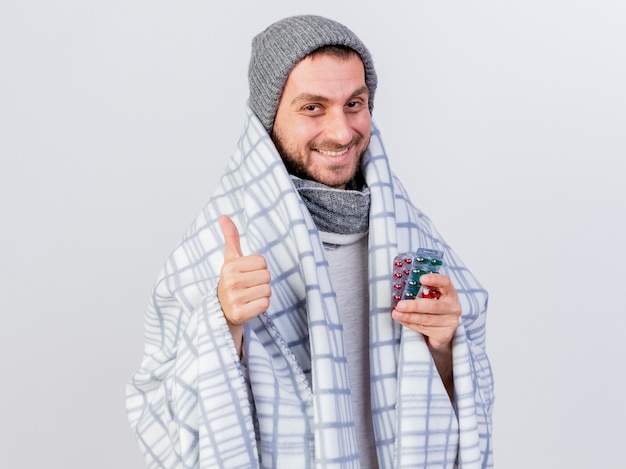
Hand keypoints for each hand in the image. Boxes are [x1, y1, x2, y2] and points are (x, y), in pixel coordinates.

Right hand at [217, 215, 271, 354]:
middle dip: (261, 281)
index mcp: (230, 267)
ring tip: (249, 296)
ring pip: (267, 290)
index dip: (258, 268)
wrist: (222, 310)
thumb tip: (223, 216)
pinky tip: (250, 305)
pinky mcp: (241, 313)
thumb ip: (231, 238)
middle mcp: (230, 282)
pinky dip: (261, 305)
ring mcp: (235, 298)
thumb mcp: (230, 260)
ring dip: (262, 294)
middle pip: (267, 276)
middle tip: (249, 286)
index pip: (262, 262)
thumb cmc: (231, 281)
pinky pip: (265, 304)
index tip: (247, 274)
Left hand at [392, 273, 460, 349]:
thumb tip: (401, 288)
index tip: (421, 279)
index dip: (435, 280)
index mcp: (450, 293)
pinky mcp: (445, 334)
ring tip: (396, 314)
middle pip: (433, 306)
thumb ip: (422, 292)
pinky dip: (410, 324)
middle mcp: (453, 307)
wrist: (442, 332)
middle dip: (414, 305)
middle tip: (400, 305)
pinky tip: (402, 320)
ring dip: (408, 316)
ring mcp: (450, 322)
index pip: (446, 283)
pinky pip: (424, 328)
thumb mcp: (431, 298)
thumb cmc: (432, 310)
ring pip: (426, 319)